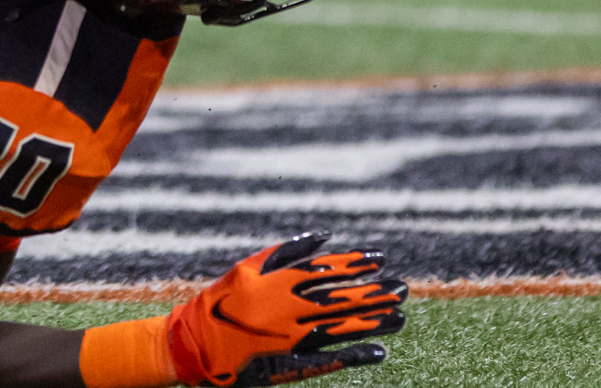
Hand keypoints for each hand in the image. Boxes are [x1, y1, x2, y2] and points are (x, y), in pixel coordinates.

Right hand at [164, 232, 408, 386]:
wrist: (198, 344)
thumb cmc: (223, 301)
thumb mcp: (249, 267)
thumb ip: (286, 252)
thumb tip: (323, 237)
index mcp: (280, 282)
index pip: (328, 270)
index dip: (357, 265)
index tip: (381, 260)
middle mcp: (290, 309)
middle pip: (342, 299)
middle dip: (374, 294)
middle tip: (402, 289)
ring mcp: (294, 338)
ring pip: (343, 328)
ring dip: (374, 323)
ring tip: (401, 317)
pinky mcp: (293, 363)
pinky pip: (331, 360)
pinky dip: (356, 355)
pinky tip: (379, 351)